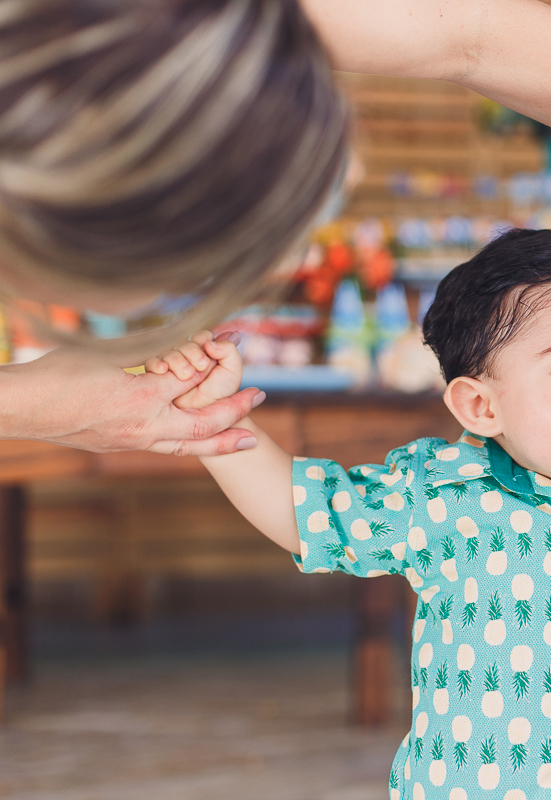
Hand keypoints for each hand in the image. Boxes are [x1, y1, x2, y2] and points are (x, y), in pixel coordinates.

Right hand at [2, 343, 263, 455]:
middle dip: (236, 411)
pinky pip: (165, 448)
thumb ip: (144, 346)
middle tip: (261, 396)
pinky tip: (202, 441)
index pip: (194, 381)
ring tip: (248, 439)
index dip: (220, 360)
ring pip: (187, 445)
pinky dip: (190, 444)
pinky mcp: (120, 446)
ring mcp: (132, 440)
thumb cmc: (55, 374)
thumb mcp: (105, 352)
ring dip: (221, 441)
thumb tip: (177, 335)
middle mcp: (143, 424)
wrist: (19, 409)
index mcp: (142, 395)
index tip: (237, 342)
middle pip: (203, 423)